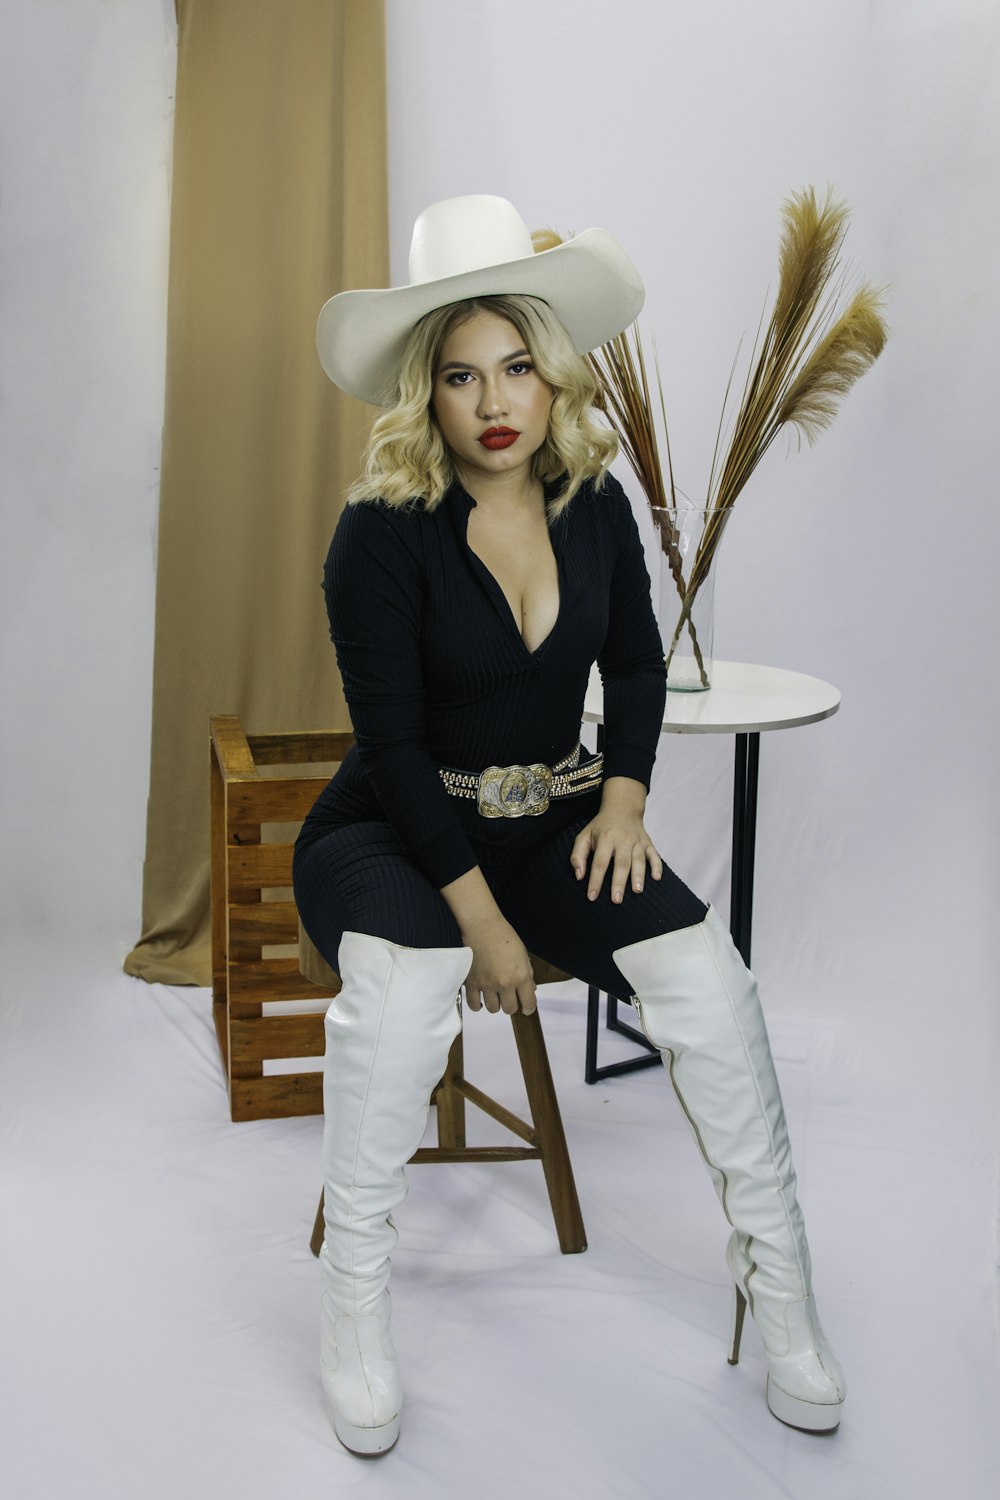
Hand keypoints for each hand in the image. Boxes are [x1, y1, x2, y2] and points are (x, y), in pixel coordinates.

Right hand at [463, 915, 536, 1015]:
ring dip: (495, 1004)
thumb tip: (531, 988)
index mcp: (521, 976)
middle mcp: (505, 984)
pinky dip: (478, 1005)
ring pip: (493, 1009)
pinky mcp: (471, 983)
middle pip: (510, 1009)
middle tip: (509, 997)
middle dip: (511, 1005)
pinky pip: (474, 1005)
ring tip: (494, 996)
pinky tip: (481, 1000)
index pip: (529, 1003)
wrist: (482, 926)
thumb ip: (527, 973)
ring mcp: (487, 985)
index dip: (529, 1008)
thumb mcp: (522, 954)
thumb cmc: (504, 936)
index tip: (526, 1008)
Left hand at [570, 778, 662, 903]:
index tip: (592, 896)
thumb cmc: (600, 827)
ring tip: (637, 891)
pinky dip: (657, 866)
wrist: (622, 808)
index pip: (599, 862)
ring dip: (638, 876)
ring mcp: (637, 841)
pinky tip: (656, 878)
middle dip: (619, 882)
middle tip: (616, 900)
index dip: (595, 880)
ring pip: (639, 860)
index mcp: (605, 838)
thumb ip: (577, 856)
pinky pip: (654, 855)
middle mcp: (622, 839)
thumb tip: (579, 876)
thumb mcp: (584, 836)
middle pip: (621, 863)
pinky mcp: (648, 843)